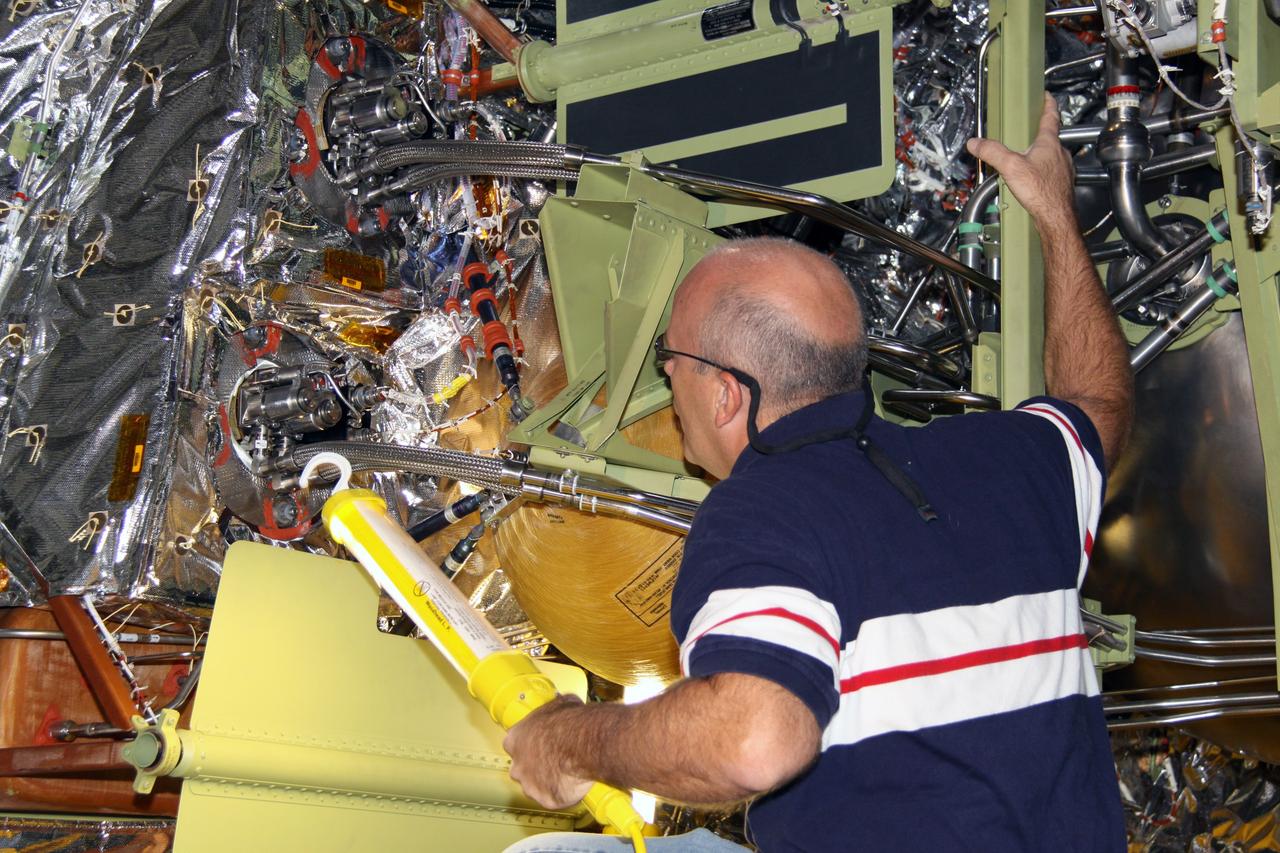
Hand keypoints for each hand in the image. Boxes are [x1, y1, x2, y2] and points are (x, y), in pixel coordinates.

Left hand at [503, 695, 594, 809]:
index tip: (539, 741)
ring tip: (564, 772)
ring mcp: (530, 784)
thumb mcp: (560, 705)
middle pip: (521, 767)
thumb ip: (553, 712)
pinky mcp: (546, 800)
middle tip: (554, 758)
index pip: (514, 743)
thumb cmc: (571, 724)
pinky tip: (572, 784)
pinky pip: (552, 798)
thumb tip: (562, 706)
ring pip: (534, 786)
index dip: (528, 743)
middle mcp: (517, 764)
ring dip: (546, 781)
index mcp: (515, 739)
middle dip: (534, 765)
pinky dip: (561, 794)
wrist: (584, 745)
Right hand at [966, 93, 1076, 227]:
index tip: (1046, 97)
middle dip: (1039, 133)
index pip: (1051, 117)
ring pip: (1052, 155)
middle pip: (1051, 137)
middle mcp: (1060, 153)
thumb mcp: (1010, 167)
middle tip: (1029, 131)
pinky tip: (1032, 182)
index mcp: (1049, 143)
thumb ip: (992, 152)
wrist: (1056, 216)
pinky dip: (1042, 172)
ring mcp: (1063, 169)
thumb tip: (976, 143)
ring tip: (1025, 159)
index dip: (1048, 105)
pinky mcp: (1062, 184)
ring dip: (1040, 154)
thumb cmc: (1040, 191)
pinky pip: (1051, 172)